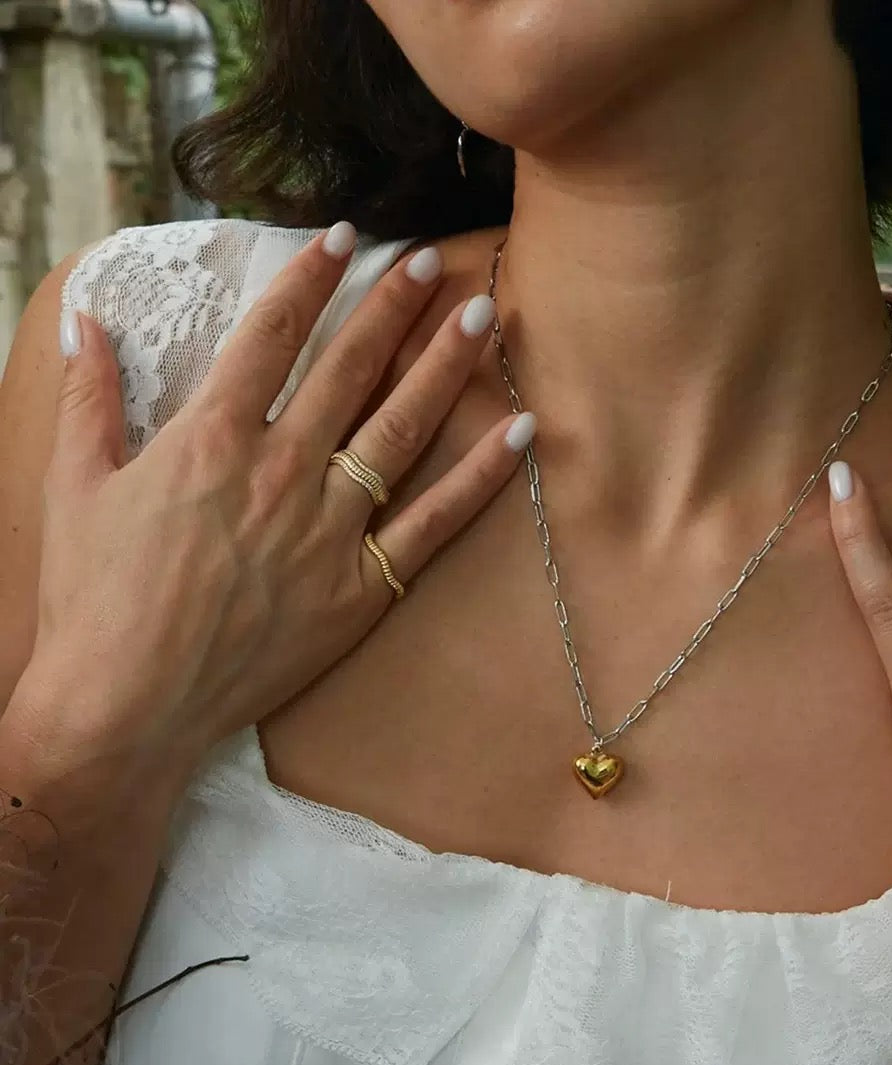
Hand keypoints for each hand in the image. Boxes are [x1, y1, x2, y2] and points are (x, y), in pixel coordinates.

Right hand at [8, 224, 532, 781]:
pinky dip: (481, 477)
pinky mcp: (363, 586)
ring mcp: (330, 528)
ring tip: (484, 317)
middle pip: (350, 368)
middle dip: (394, 306)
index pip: (272, 333)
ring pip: (401, 429)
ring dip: (444, 366)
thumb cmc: (95, 600)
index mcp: (211, 437)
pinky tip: (519, 433)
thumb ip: (89, 398)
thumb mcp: (75, 486)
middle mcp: (281, 469)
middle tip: (433, 260)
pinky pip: (435, 522)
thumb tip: (82, 320)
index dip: (311, 275)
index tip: (346, 235)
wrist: (128, 705)